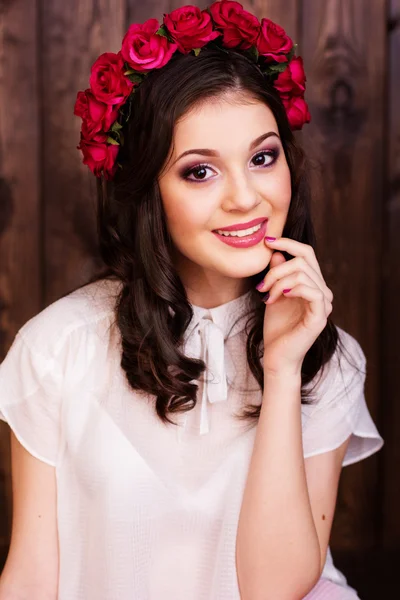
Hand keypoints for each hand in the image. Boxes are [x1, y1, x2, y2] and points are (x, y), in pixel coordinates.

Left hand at [257, 237, 332, 377]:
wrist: (276, 356)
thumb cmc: (276, 329)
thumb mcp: (273, 294)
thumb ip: (277, 274)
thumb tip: (275, 252)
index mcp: (314, 285)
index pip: (306, 254)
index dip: (288, 243)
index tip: (267, 240)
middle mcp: (323, 292)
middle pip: (303, 260)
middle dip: (277, 269)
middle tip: (261, 286)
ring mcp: (325, 304)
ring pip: (303, 274)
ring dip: (278, 281)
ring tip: (266, 296)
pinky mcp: (320, 315)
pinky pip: (311, 290)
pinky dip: (292, 289)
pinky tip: (278, 296)